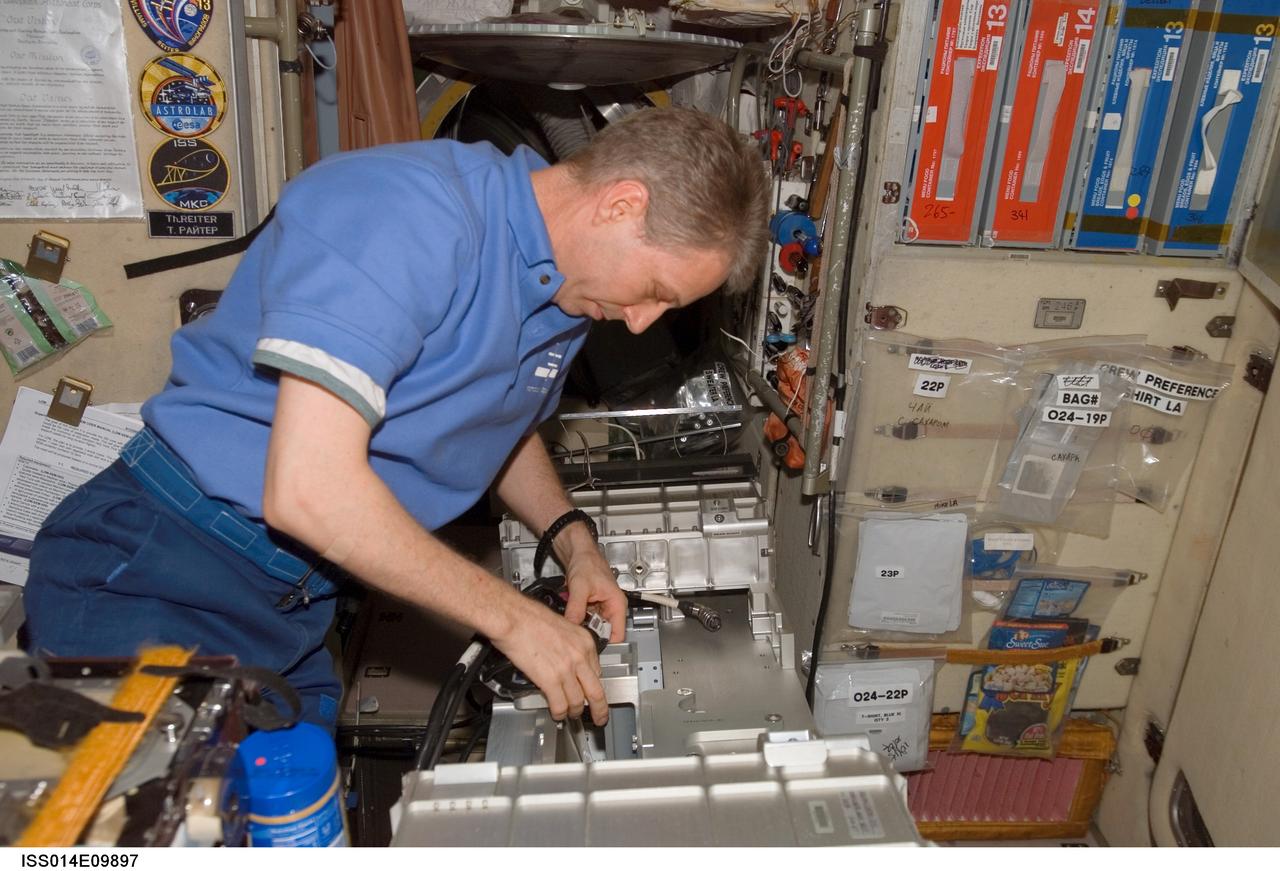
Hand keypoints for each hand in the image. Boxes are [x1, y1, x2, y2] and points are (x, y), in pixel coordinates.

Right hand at [490, 593, 609, 725]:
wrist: (513, 616)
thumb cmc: (530, 617)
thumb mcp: (562, 627)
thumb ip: (570, 646)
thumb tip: (568, 661)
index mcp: (585, 641)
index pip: (597, 671)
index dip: (593, 686)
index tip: (592, 692)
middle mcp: (580, 656)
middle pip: (596, 691)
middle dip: (599, 709)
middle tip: (600, 717)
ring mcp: (566, 669)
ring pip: (578, 702)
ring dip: (574, 712)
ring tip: (570, 716)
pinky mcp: (550, 679)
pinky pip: (560, 705)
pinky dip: (559, 714)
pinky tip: (557, 715)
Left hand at [563, 546, 626, 642]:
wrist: (579, 553)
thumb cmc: (587, 563)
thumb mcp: (580, 588)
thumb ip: (576, 609)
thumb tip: (571, 628)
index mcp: (617, 604)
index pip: (617, 635)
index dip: (604, 642)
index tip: (589, 642)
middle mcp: (612, 608)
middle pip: (604, 632)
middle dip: (590, 633)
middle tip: (576, 630)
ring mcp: (602, 608)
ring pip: (593, 627)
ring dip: (582, 625)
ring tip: (572, 618)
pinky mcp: (592, 606)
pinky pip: (586, 620)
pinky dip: (578, 619)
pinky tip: (571, 612)